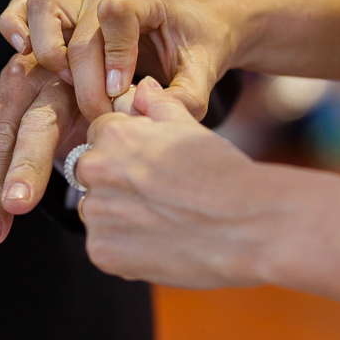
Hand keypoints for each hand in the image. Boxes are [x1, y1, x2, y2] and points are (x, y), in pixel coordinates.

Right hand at [0, 0, 233, 121]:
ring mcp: (78, 1)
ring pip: (43, 10)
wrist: (192, 31)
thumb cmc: (197, 49)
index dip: (115, 56)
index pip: (117, 14)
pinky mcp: (59, 17)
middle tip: (100, 115)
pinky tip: (22, 50)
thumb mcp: (202, 73)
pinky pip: (23, 8)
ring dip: (49, 53)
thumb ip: (185, 96)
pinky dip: (13, 25)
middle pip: (80, 33)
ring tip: (66, 84)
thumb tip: (150, 116)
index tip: (123, 90)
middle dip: (87, 82)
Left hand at [75, 77, 271, 287]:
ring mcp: (96, 214)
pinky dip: (126, 249)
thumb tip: (143, 87)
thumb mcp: (190, 128)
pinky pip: (104, 247)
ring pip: (97, 213)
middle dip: (116, 183)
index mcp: (112, 135)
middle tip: (158, 197)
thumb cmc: (224, 175)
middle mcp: (94, 171)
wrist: (249, 227)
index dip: (125, 151)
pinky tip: (159, 244)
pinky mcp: (102, 252)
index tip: (150, 167)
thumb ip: (158, 105)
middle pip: (91, 175)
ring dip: (119, 217)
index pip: (98, 137)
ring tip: (162, 222)